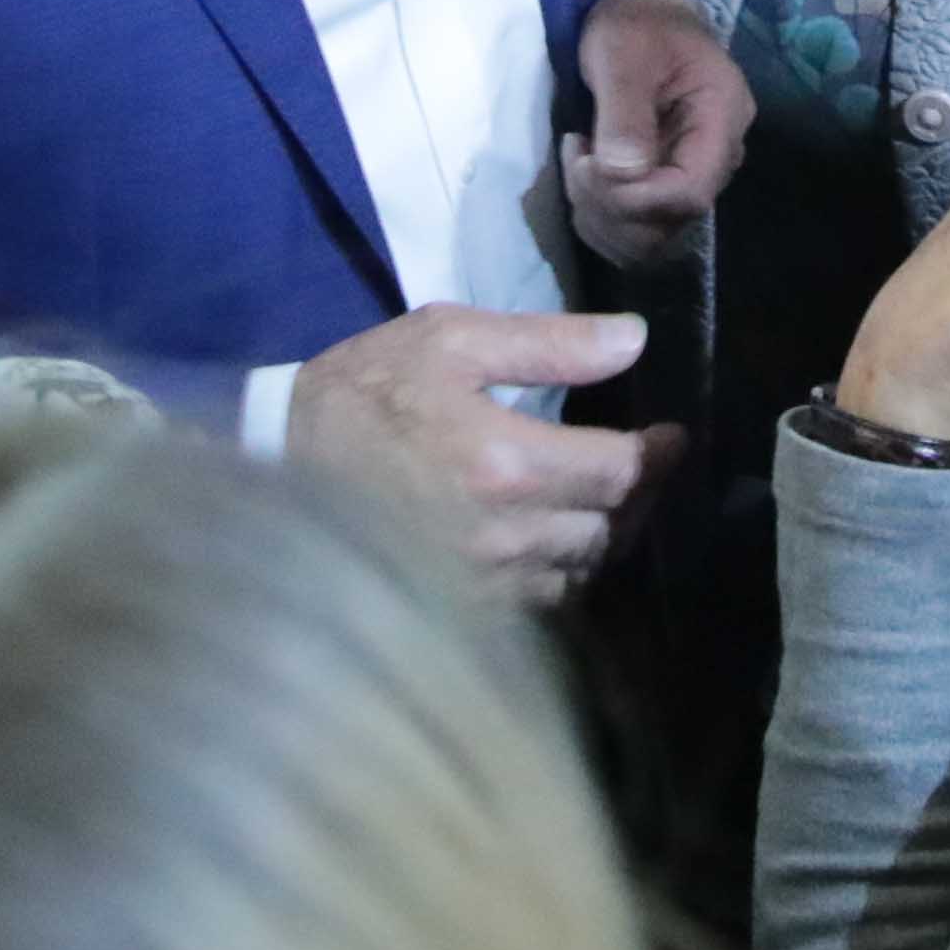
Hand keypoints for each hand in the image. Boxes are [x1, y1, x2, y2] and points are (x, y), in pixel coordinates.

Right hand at [287, 304, 677, 600]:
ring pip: (582, 569)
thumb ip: (548, 343)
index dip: (658, 453)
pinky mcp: (463, 610)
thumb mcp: (447, 338)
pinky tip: (554, 537)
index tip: (671, 434)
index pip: (619, 471)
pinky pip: (543, 600)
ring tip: (602, 499)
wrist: (278, 460)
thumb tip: (634, 340)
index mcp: (505, 463)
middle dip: (636, 492)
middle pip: (611, 526)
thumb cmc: (365, 391)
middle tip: (640, 463)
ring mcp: (483, 584)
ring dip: (603, 533)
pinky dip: (562, 569)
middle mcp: (503, 536)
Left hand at [567, 0, 751, 264]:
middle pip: (668, 223)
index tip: (586, 163)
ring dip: (600, 215)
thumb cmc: (636, 21)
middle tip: (576, 157)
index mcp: (721, 120)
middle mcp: (717, 158)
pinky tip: (584, 175)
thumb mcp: (623, 53)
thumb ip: (625, 112)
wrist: (642, 7)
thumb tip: (622, 173)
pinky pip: (636, 229)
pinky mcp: (664, 182)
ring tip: (578, 161)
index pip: (689, 193)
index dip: (633, 197)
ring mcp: (691, 174)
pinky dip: (600, 218)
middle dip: (609, 206)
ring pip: (649, 238)